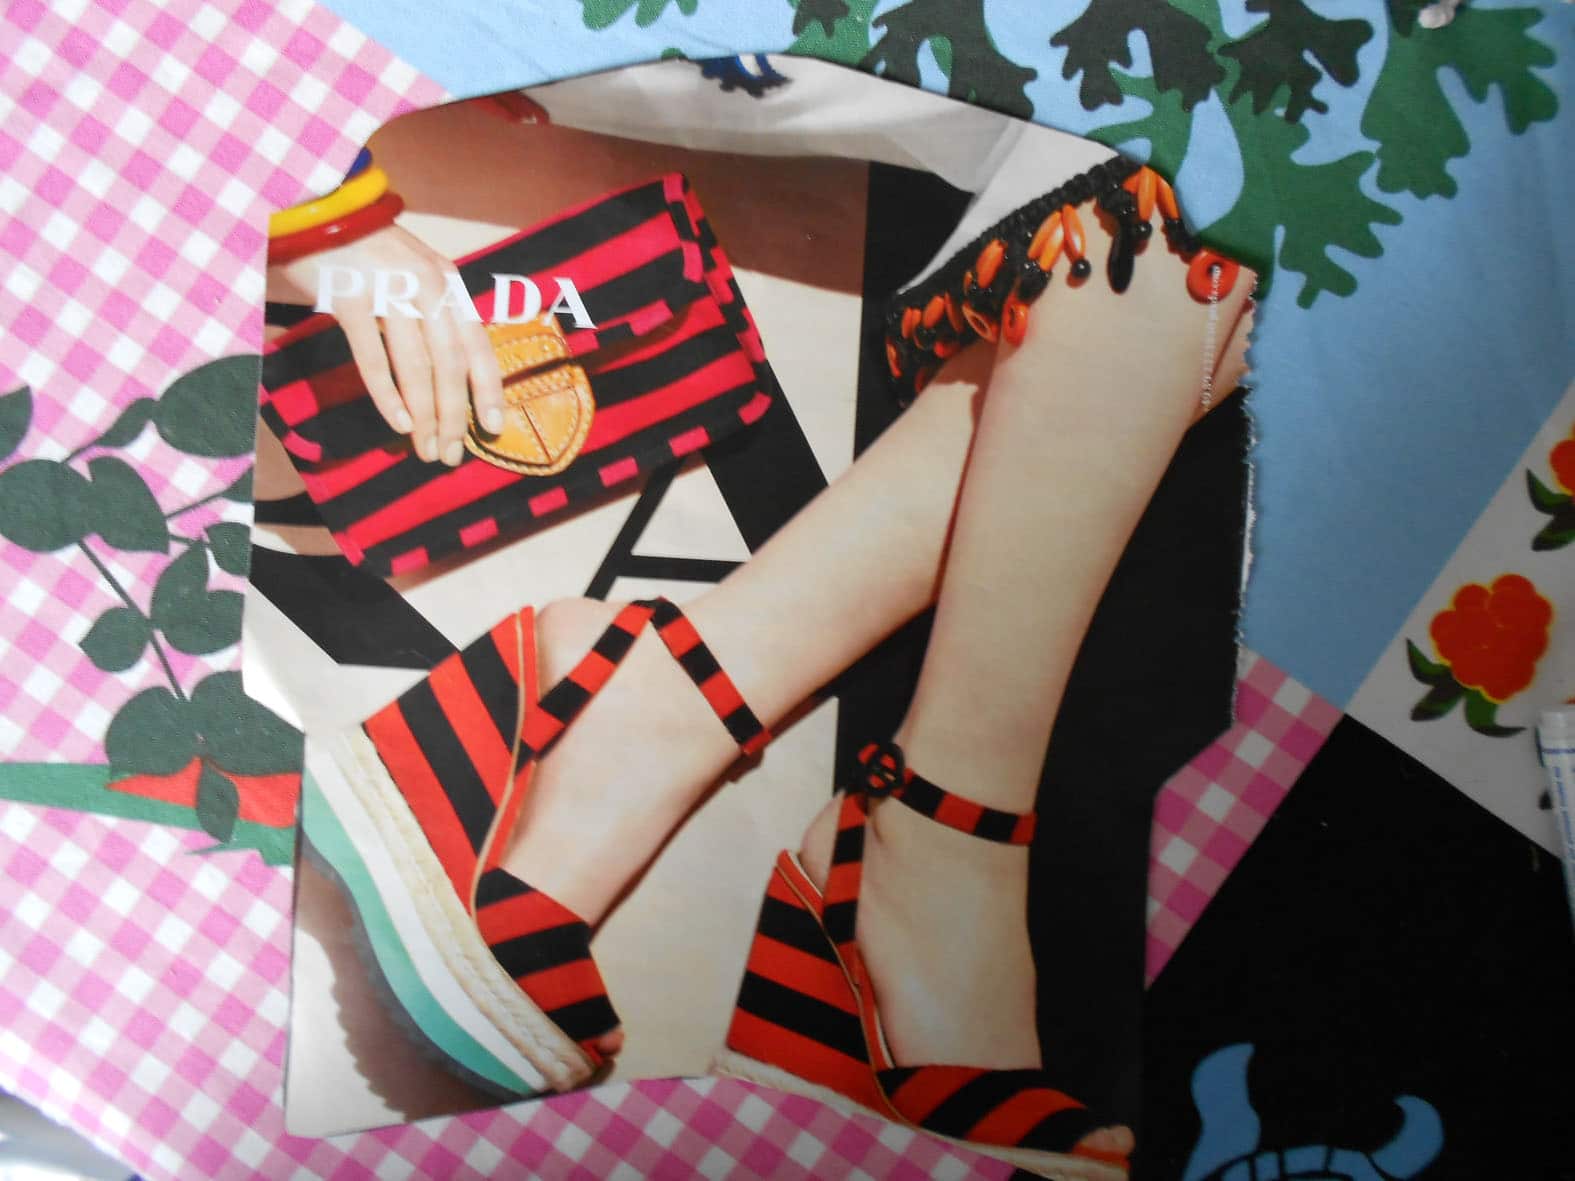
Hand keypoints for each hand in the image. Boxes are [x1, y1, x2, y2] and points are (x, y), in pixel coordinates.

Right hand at [268, 225, 504, 465]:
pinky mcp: (350, 297)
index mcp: (449, 283)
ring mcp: (389, 290)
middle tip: (451, 454)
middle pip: (449, 365)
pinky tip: (397, 423)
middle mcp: (427, 286)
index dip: (488, 390)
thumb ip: (437, 315)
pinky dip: (387, 395)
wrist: (318, 211)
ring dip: (423, 416)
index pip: (478, 345)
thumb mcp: (416, 274)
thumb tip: (455, 377)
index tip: (492, 428)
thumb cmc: (370, 253)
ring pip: (416, 368)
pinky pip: (374, 358)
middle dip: (452, 416)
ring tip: (426, 449)